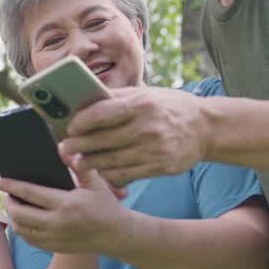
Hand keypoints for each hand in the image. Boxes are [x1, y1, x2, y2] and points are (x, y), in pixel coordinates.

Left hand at [0, 168, 139, 255]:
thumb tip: (60, 149)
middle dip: (8, 202)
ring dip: (13, 217)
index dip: (10, 186)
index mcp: (67, 204)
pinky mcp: (56, 248)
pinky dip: (22, 230)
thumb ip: (78, 165)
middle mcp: (59, 223)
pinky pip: (30, 240)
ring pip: (21, 230)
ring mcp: (56, 238)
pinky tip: (23, 220)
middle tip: (6, 193)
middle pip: (20, 214)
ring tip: (14, 205)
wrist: (117, 235)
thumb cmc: (105, 204)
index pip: (30, 193)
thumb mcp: (96, 182)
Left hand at [59, 86, 209, 185]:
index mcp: (141, 104)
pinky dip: (110, 175)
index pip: (101, 114)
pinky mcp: (160, 167)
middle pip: (103, 140)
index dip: (80, 123)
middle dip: (78, 146)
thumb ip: (116, 98)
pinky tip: (100, 172)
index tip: (68, 127)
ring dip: (90, 164)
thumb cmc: (169, 106)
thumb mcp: (146, 93)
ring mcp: (154, 150)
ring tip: (77, 162)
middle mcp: (147, 127)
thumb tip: (82, 101)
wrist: (206, 127)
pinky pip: (127, 175)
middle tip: (63, 149)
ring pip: (112, 161)